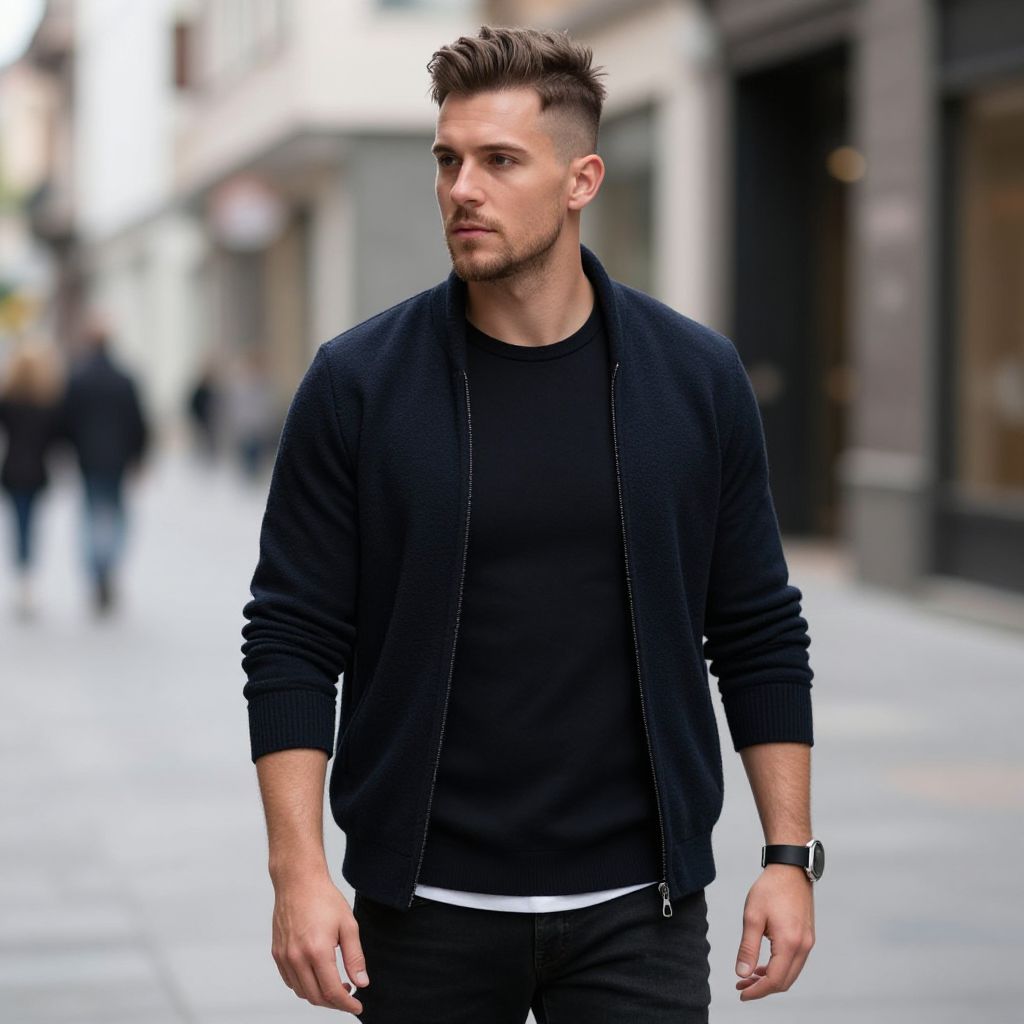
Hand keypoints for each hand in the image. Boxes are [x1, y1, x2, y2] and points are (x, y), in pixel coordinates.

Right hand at [271, 870, 368, 1013]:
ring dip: (319, 995)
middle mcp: (297, 958)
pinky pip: (290, 981)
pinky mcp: (277, 953)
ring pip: (302, 992)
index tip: (357, 1006)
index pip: (331, 992)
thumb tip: (361, 983)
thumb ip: (355, 957)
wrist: (298, 881)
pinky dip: (304, 986)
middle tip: (348, 995)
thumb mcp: (348, 925)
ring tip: (335, 984)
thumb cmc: (324, 898)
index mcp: (317, 951)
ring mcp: (284, 957)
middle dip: (334, 1002)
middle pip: (315, 997)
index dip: (346, 1004)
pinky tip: (317, 975)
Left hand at [735, 865, 814, 1000]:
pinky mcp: (807, 937)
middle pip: (785, 981)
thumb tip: (742, 973)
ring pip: (790, 973)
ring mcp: (808, 942)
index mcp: (790, 943)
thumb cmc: (770, 889)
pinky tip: (763, 965)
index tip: (741, 993)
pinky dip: (779, 968)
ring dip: (771, 979)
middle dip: (762, 988)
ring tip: (748, 976)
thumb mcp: (752, 917)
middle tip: (741, 985)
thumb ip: (748, 948)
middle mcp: (804, 946)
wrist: (790, 869)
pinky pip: (794, 962)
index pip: (775, 980)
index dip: (757, 991)